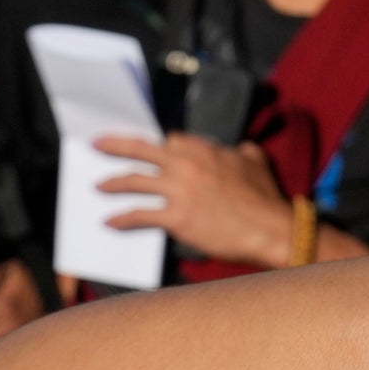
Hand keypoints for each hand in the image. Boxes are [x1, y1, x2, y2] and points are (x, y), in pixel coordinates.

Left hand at [98, 132, 296, 265]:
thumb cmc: (265, 198)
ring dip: (113, 183)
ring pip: (135, 181)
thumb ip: (242, 152)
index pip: (170, 140)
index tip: (143, 148)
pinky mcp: (176, 217)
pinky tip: (111, 222)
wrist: (270, 229)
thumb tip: (241, 149)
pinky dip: (122, 219)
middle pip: (142, 150)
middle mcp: (187, 164)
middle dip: (116, 145)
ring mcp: (179, 190)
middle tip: (98, 144)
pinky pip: (140, 215)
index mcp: (204, 149)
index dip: (155, 145)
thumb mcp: (255, 162)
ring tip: (99, 186)